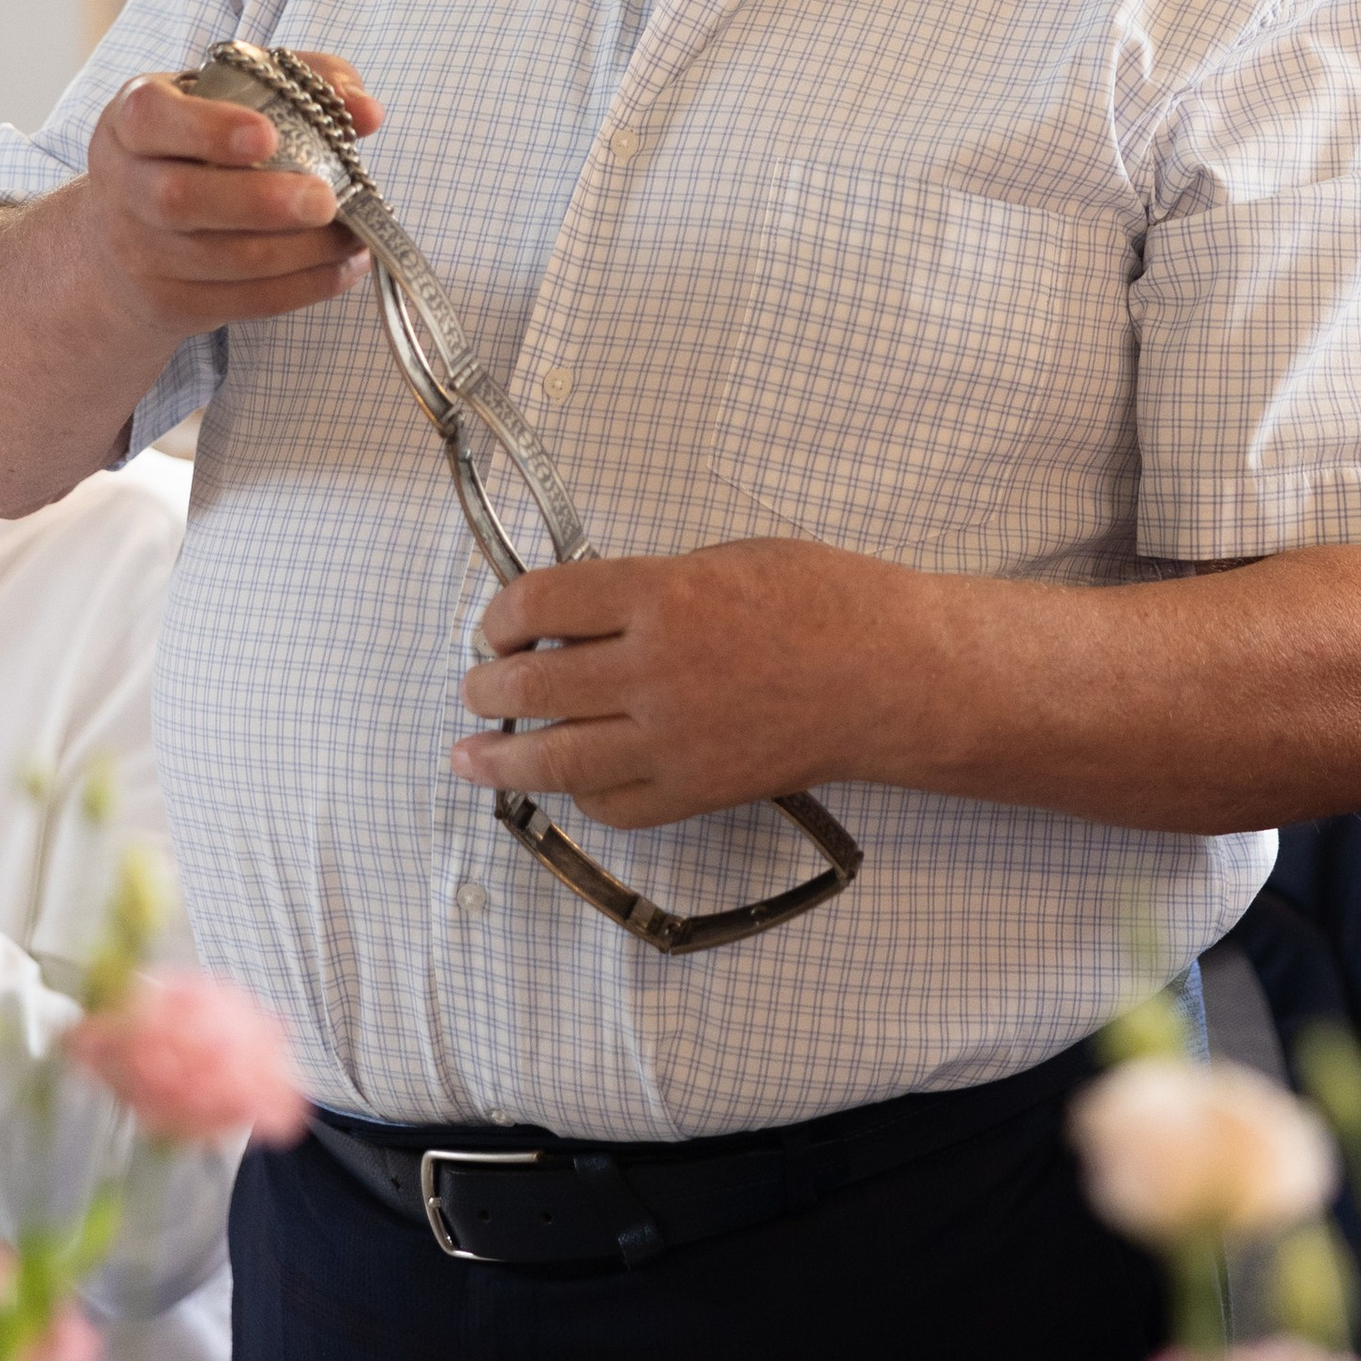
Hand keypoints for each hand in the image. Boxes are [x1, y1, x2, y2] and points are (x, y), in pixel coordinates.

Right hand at [72, 50, 380, 343]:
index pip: (150, 118)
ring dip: (299, 252)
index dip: (207, 129)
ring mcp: (139, 251)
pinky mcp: (168, 301)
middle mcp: (124, 184)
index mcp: (133, 119)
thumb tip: (365, 111)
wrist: (124, 235)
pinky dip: (302, 286)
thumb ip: (303, 81)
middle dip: (261, 203)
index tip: (266, 135)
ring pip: (220, 259)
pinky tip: (344, 266)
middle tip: (325, 199)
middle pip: (180, 200)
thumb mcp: (231, 95)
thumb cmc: (196, 146)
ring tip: (354, 233)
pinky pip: (240, 301)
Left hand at [452, 537, 919, 826]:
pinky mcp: (695, 790)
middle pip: (532, 683)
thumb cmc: (825, 603)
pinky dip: (580, 792)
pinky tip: (566, 781)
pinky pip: (612, 802)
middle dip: (488, 686)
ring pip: (556, 756)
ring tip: (471, 755)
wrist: (890, 674)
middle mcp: (654, 669)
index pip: (539, 603)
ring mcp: (672, 738)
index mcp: (661, 594)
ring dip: (502, 756)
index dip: (500, 615)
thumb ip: (648, 584)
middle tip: (475, 686)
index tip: (494, 624)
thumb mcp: (725, 557)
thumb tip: (584, 612)